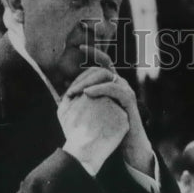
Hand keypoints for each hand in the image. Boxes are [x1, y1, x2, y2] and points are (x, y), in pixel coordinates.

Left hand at [66, 60, 153, 174]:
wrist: (128, 145)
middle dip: (83, 76)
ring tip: (75, 93)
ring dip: (88, 82)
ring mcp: (126, 91)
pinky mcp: (129, 100)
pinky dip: (99, 88)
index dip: (94, 52)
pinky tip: (88, 94)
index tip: (80, 47)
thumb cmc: (111, 130)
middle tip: (69, 90)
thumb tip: (64, 96)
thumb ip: (84, 102)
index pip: (104, 63)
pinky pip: (113, 88)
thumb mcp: (94, 112)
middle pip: (101, 69)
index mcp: (112, 84)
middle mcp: (121, 84)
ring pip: (106, 76)